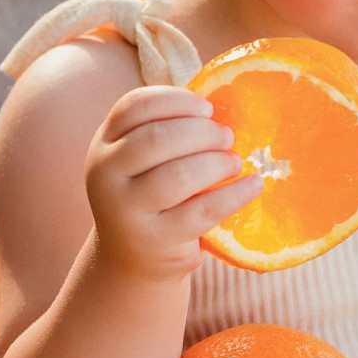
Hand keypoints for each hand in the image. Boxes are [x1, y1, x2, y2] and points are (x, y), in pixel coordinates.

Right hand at [84, 86, 261, 280]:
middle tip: (228, 137)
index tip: (208, 109)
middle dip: (202, 132)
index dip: (177, 100)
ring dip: (217, 163)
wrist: (132, 257)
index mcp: (104, 142)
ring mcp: (124, 210)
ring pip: (177, 176)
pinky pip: (201, 211)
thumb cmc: (150, 194)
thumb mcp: (143, 160)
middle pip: (157, 138)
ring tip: (235, 162)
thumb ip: (169, 131)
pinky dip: (233, 195)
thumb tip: (224, 108)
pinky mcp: (153, 240)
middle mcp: (104, 173)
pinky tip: (253, 185)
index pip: (136, 106)